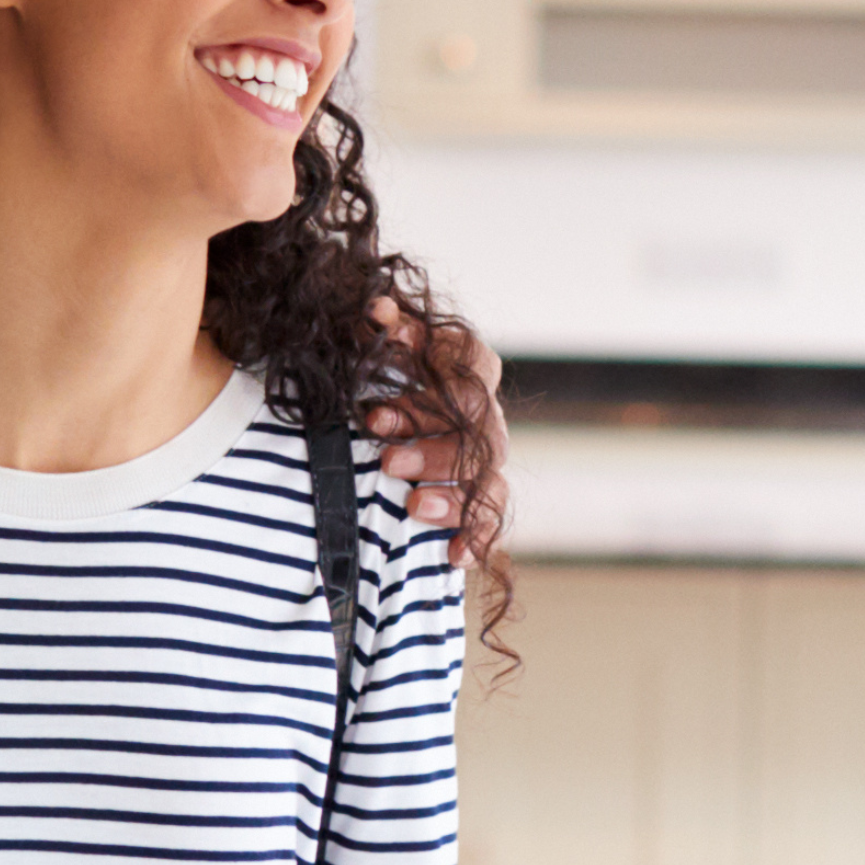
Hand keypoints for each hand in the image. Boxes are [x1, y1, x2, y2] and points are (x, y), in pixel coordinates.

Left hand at [363, 299, 504, 552]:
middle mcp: (482, 418)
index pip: (471, 358)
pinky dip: (477, 537)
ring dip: (450, 489)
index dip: (433, 358)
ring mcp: (485, 463)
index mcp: (464, 374)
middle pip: (477, 423)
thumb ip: (379, 329)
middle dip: (428, 434)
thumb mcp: (373, 355)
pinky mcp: (478, 506)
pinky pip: (491, 523)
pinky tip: (452, 553)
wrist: (380, 443)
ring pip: (487, 476)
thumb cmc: (378, 389)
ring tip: (413, 505)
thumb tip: (374, 310)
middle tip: (380, 441)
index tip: (379, 374)